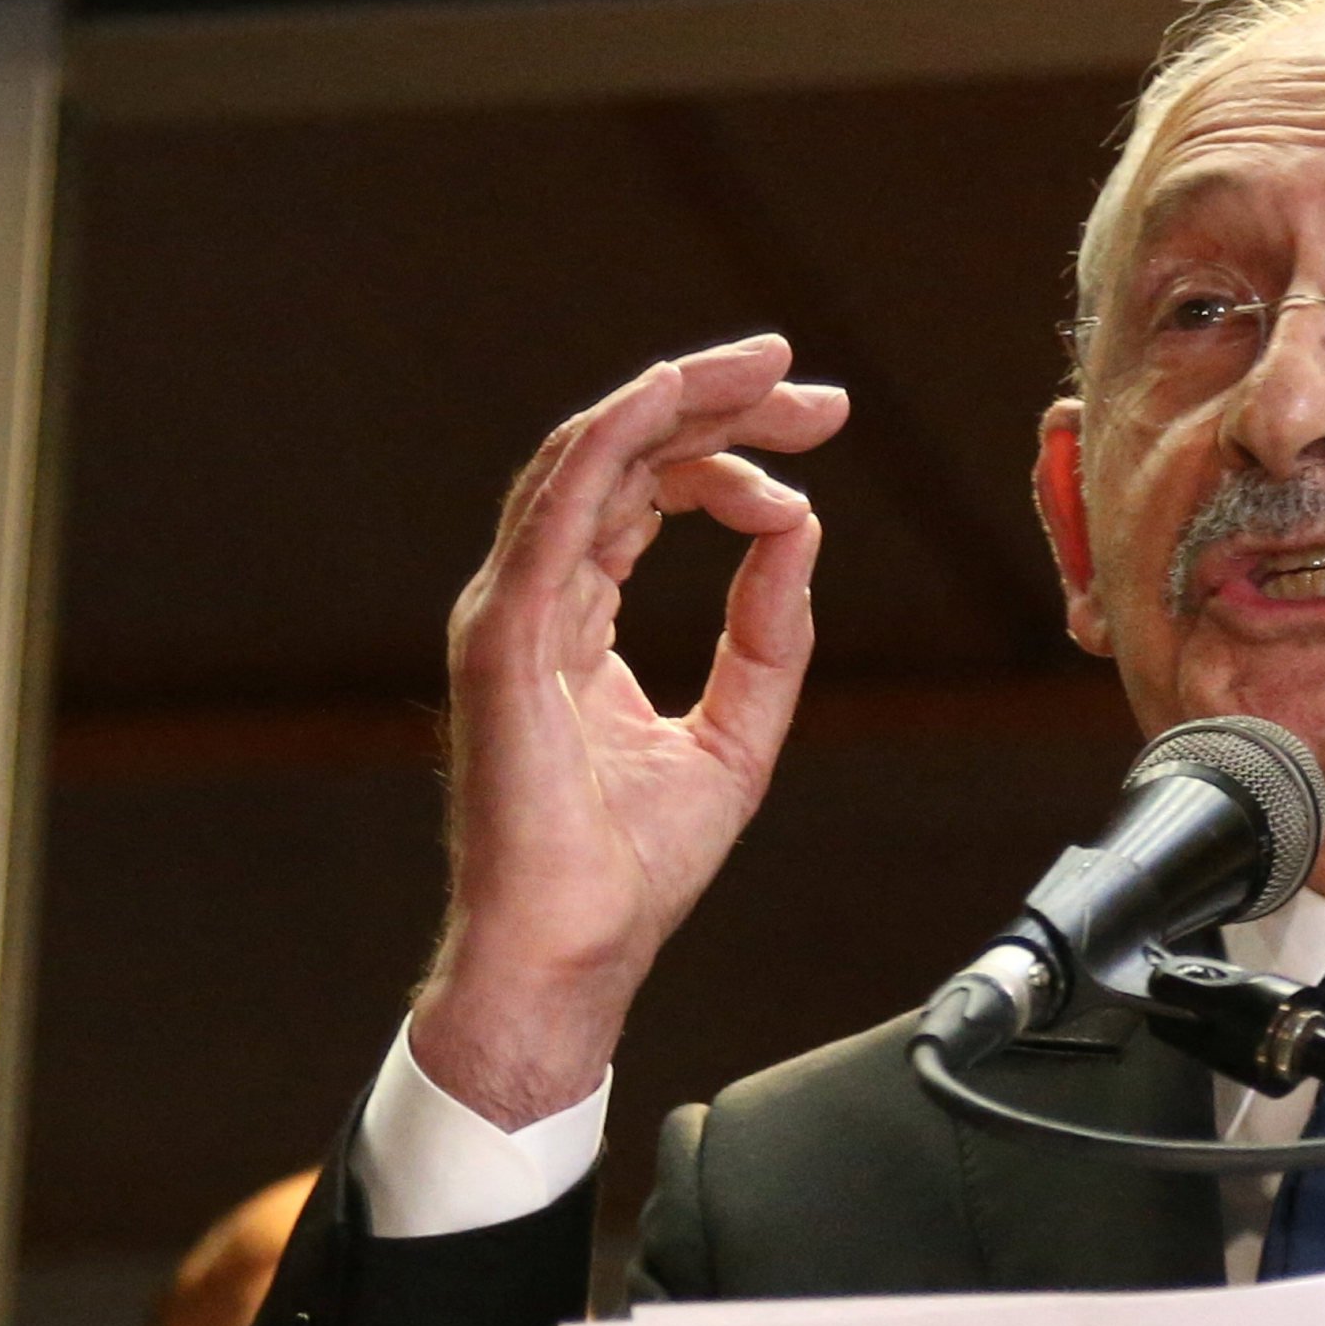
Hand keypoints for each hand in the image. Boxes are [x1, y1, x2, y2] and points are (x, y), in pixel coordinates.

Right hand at [409, 336, 847, 1127]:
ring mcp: (511, 611)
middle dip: (718, 404)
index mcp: (575, 620)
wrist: (570, 957)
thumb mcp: (737, 736)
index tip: (817, 439)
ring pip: (589, 458)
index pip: (646, 493)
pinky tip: (672, 398)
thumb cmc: (628, 873)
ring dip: (677, 398)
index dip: (729, 451)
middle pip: (622, 456)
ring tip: (765, 368)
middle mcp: (534, 599)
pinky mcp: (507, 636)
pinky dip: (614, 441)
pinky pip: (558, 507)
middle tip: (810, 384)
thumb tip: (799, 530)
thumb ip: (769, 636)